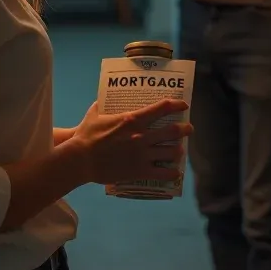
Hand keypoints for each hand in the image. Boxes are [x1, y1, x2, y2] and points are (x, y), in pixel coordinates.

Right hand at [71, 98, 192, 185]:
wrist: (81, 159)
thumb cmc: (87, 135)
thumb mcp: (94, 114)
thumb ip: (102, 105)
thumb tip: (103, 96)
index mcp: (132, 120)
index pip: (161, 108)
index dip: (176, 105)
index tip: (183, 105)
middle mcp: (141, 136)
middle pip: (172, 131)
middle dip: (185, 129)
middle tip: (189, 129)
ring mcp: (142, 154)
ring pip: (171, 152)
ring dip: (178, 151)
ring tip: (180, 151)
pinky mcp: (139, 171)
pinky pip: (162, 173)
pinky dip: (172, 173)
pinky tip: (175, 172)